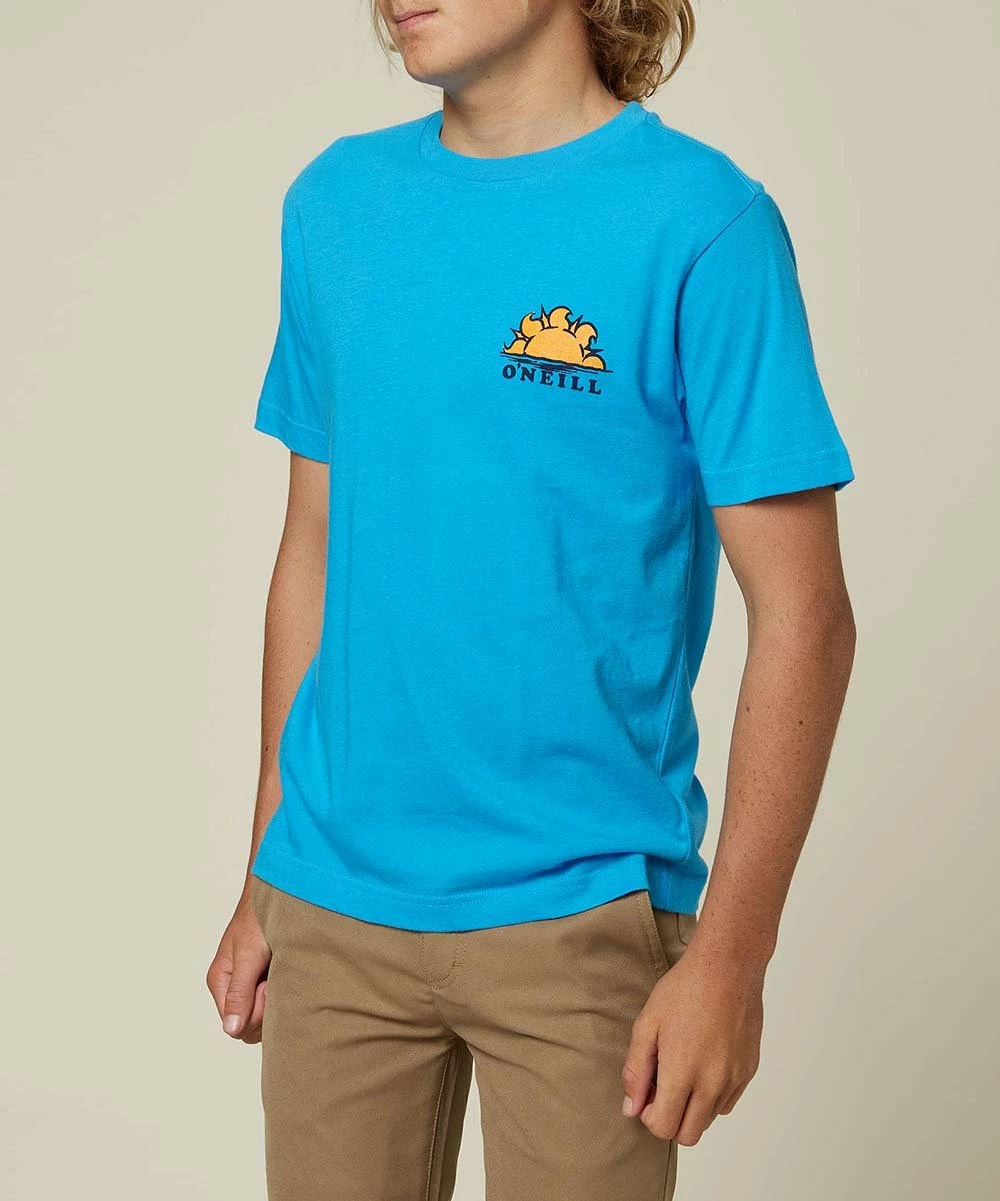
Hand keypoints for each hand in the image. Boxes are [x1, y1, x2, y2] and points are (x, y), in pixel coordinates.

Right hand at [205, 886, 269, 1043]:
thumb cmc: (259, 919)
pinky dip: (282, 989)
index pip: (236, 1026)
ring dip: (275, 997)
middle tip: (273, 975)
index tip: (266, 985)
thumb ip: (240, 992)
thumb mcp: (248, 955)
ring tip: (279, 969)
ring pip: (263, 1014)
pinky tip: (284, 970)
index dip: (255, 1013)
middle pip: (250, 1025)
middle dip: (266, 1007)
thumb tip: (231, 1029)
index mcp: (220, 982)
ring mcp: (248, 984)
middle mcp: (232, 987)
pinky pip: (273, 1000)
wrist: (277, 895)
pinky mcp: (264, 979)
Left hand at [620, 944, 763, 1145]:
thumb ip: (636, 1070)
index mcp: (683, 1072)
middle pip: (688, 1135)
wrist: (727, 967)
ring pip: (709, 1120)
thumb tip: (631, 1107)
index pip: (664, 1127)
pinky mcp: (749, 1070)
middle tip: (663, 1086)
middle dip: (670, 1119)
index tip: (647, 1093)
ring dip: (692, 1108)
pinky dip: (713, 1095)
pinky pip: (727, 1101)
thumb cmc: (684, 990)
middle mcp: (713, 1083)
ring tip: (684, 1069)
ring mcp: (734, 1078)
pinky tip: (704, 1062)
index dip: (649, 1116)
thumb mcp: (647, 1024)